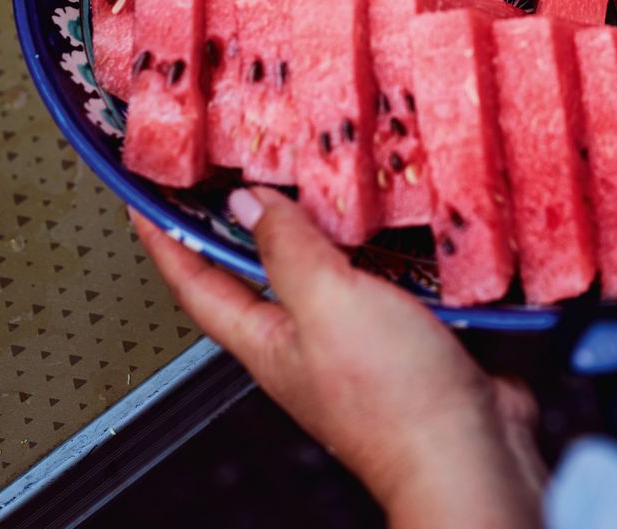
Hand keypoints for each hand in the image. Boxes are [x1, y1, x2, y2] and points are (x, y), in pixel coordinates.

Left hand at [132, 189, 543, 528]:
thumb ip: (286, 251)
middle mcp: (303, 340)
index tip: (146, 197)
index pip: (195, 284)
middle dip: (242, 219)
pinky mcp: (402, 332)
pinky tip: (392, 215)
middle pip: (257, 271)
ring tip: (315, 170)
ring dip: (318, 221)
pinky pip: (377, 274)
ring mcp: (352, 337)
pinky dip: (377, 240)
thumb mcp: (327, 305)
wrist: (470, 452)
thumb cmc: (394, 402)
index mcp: (267, 340)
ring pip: (321, 266)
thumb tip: (245, 204)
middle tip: (234, 164)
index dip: (166, 238)